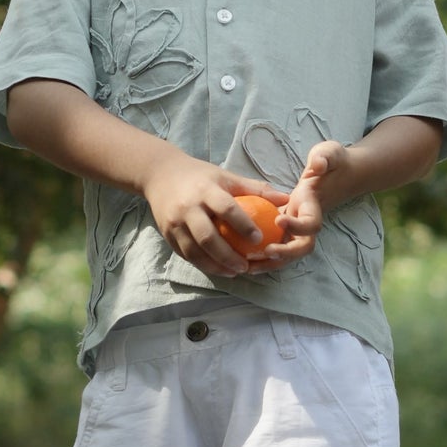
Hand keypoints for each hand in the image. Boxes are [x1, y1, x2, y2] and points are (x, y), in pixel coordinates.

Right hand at [143, 153, 289, 278]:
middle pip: (208, 237)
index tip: (259, 239)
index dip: (243, 225)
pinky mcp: (167, 235)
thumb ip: (255, 189)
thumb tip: (285, 199)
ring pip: (195, 251)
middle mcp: (187, 208)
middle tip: (247, 266)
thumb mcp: (226, 177)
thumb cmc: (200, 176)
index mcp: (205, 190)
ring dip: (215, 266)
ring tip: (234, 272)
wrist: (160, 174)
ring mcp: (174, 223)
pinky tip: (218, 269)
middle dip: (228, 256)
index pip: (226, 209)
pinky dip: (203, 264)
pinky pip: (186, 255)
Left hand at [247, 138, 351, 269]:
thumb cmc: (329, 162)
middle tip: (266, 251)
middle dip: (285, 253)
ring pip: (288, 255)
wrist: (333, 175)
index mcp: (314, 208)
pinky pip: (276, 250)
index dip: (298, 226)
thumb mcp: (329, 154)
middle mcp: (308, 225)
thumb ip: (324, 159)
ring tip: (248, 267)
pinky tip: (243, 262)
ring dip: (270, 263)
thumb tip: (317, 166)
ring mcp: (297, 231)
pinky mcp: (285, 232)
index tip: (279, 220)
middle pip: (302, 247)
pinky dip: (262, 259)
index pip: (311, 224)